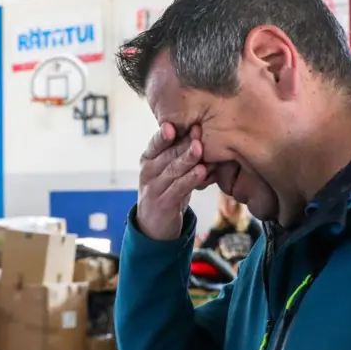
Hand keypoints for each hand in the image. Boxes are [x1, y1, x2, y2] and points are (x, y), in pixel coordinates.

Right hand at [136, 123, 211, 241]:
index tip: (172, 124)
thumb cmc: (166, 189)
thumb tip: (200, 129)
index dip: (163, 135)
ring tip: (199, 149)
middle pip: (167, 154)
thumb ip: (178, 153)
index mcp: (148, 159)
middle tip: (197, 130)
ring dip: (187, 159)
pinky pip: (178, 189)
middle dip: (183, 142)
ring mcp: (154, 188)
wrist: (154, 224)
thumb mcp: (167, 170)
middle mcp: (148, 171)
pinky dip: (190, 180)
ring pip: (173, 170)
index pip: (155, 144)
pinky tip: (202, 172)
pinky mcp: (164, 203)